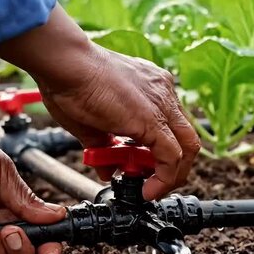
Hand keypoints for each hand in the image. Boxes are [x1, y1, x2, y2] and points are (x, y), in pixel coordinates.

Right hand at [0, 5, 200, 199]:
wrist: (65, 63)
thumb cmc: (70, 81)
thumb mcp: (92, 122)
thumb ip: (105, 147)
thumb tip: (108, 170)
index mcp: (151, 88)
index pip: (171, 126)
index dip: (161, 153)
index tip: (143, 168)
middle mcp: (163, 92)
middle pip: (186, 137)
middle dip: (174, 167)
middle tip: (153, 183)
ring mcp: (162, 103)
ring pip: (187, 147)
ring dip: (172, 175)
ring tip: (150, 189)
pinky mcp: (153, 119)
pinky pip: (172, 156)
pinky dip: (164, 178)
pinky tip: (147, 190)